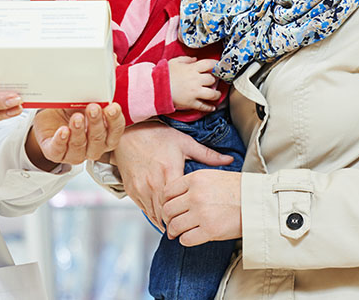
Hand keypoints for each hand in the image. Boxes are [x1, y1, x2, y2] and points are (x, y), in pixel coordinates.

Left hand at [26, 103, 124, 170]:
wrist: (50, 116)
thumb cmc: (71, 109)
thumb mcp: (83, 99)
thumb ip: (93, 96)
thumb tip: (100, 83)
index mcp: (105, 135)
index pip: (115, 131)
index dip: (115, 120)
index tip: (112, 107)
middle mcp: (92, 147)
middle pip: (99, 140)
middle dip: (96, 123)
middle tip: (93, 108)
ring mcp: (75, 153)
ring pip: (80, 148)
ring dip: (79, 132)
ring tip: (76, 117)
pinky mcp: (56, 154)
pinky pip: (59, 152)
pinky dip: (61, 141)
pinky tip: (63, 131)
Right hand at [111, 121, 233, 230]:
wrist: (128, 132)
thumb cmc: (156, 135)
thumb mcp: (184, 142)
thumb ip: (207, 155)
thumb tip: (229, 159)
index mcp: (170, 173)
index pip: (181, 203)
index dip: (190, 214)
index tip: (198, 218)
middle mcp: (154, 184)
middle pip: (167, 214)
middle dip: (178, 222)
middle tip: (189, 227)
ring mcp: (141, 188)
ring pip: (154, 215)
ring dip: (165, 222)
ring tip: (177, 226)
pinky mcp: (131, 190)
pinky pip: (144, 210)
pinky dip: (153, 216)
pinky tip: (161, 218)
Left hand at [161, 169, 241, 245]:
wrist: (258, 202)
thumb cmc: (239, 189)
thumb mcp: (213, 175)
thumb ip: (194, 183)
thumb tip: (178, 196)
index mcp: (195, 179)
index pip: (167, 192)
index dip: (167, 202)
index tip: (171, 207)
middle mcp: (195, 195)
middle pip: (168, 209)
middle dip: (169, 218)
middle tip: (172, 222)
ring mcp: (202, 213)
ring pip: (175, 226)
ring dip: (175, 231)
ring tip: (178, 232)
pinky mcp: (209, 230)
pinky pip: (186, 239)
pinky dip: (185, 240)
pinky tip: (190, 237)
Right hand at [168, 57, 220, 111]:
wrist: (156, 88)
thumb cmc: (164, 74)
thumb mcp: (174, 62)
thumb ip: (186, 59)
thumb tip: (195, 59)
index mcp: (192, 69)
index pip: (209, 64)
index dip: (215, 65)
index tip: (217, 67)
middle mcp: (196, 80)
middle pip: (212, 79)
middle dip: (214, 80)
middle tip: (215, 81)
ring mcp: (195, 92)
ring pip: (212, 94)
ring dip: (217, 95)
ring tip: (217, 94)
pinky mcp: (191, 103)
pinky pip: (204, 106)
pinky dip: (209, 108)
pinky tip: (212, 108)